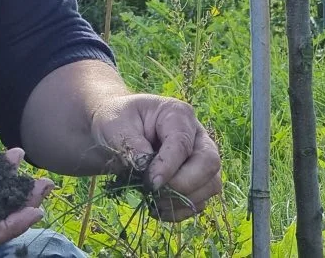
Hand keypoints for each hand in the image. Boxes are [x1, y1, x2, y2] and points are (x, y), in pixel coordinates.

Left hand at [90, 94, 221, 219]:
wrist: (114, 132)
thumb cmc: (116, 121)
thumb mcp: (115, 125)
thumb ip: (131, 145)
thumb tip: (148, 170)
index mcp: (177, 114)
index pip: (183, 143)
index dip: (168, 167)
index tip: (150, 183)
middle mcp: (196, 135)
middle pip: (209, 163)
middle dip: (184, 184)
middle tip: (154, 190)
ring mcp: (200, 158)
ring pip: (211, 185)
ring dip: (183, 200)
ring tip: (153, 201)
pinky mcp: (197, 179)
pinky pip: (201, 201)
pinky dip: (180, 210)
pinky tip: (157, 209)